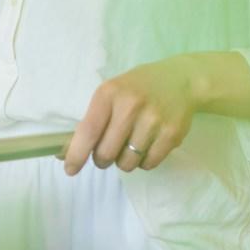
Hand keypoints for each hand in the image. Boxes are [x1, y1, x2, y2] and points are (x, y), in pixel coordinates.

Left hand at [64, 58, 198, 174]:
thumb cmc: (137, 88)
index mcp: (109, 93)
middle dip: (102, 159)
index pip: (88, 131)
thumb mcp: (112, 92)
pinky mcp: (172, 134)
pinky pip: (149, 164)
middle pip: (106, 153)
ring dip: (124, 161)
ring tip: (130, 145)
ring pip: (127, 163)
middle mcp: (131, 106)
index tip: (70, 169)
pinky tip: (147, 145)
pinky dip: (144, 162)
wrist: (181, 80)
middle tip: (107, 152)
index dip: (77, 154)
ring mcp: (153, 120)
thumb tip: (68, 152)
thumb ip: (93, 119)